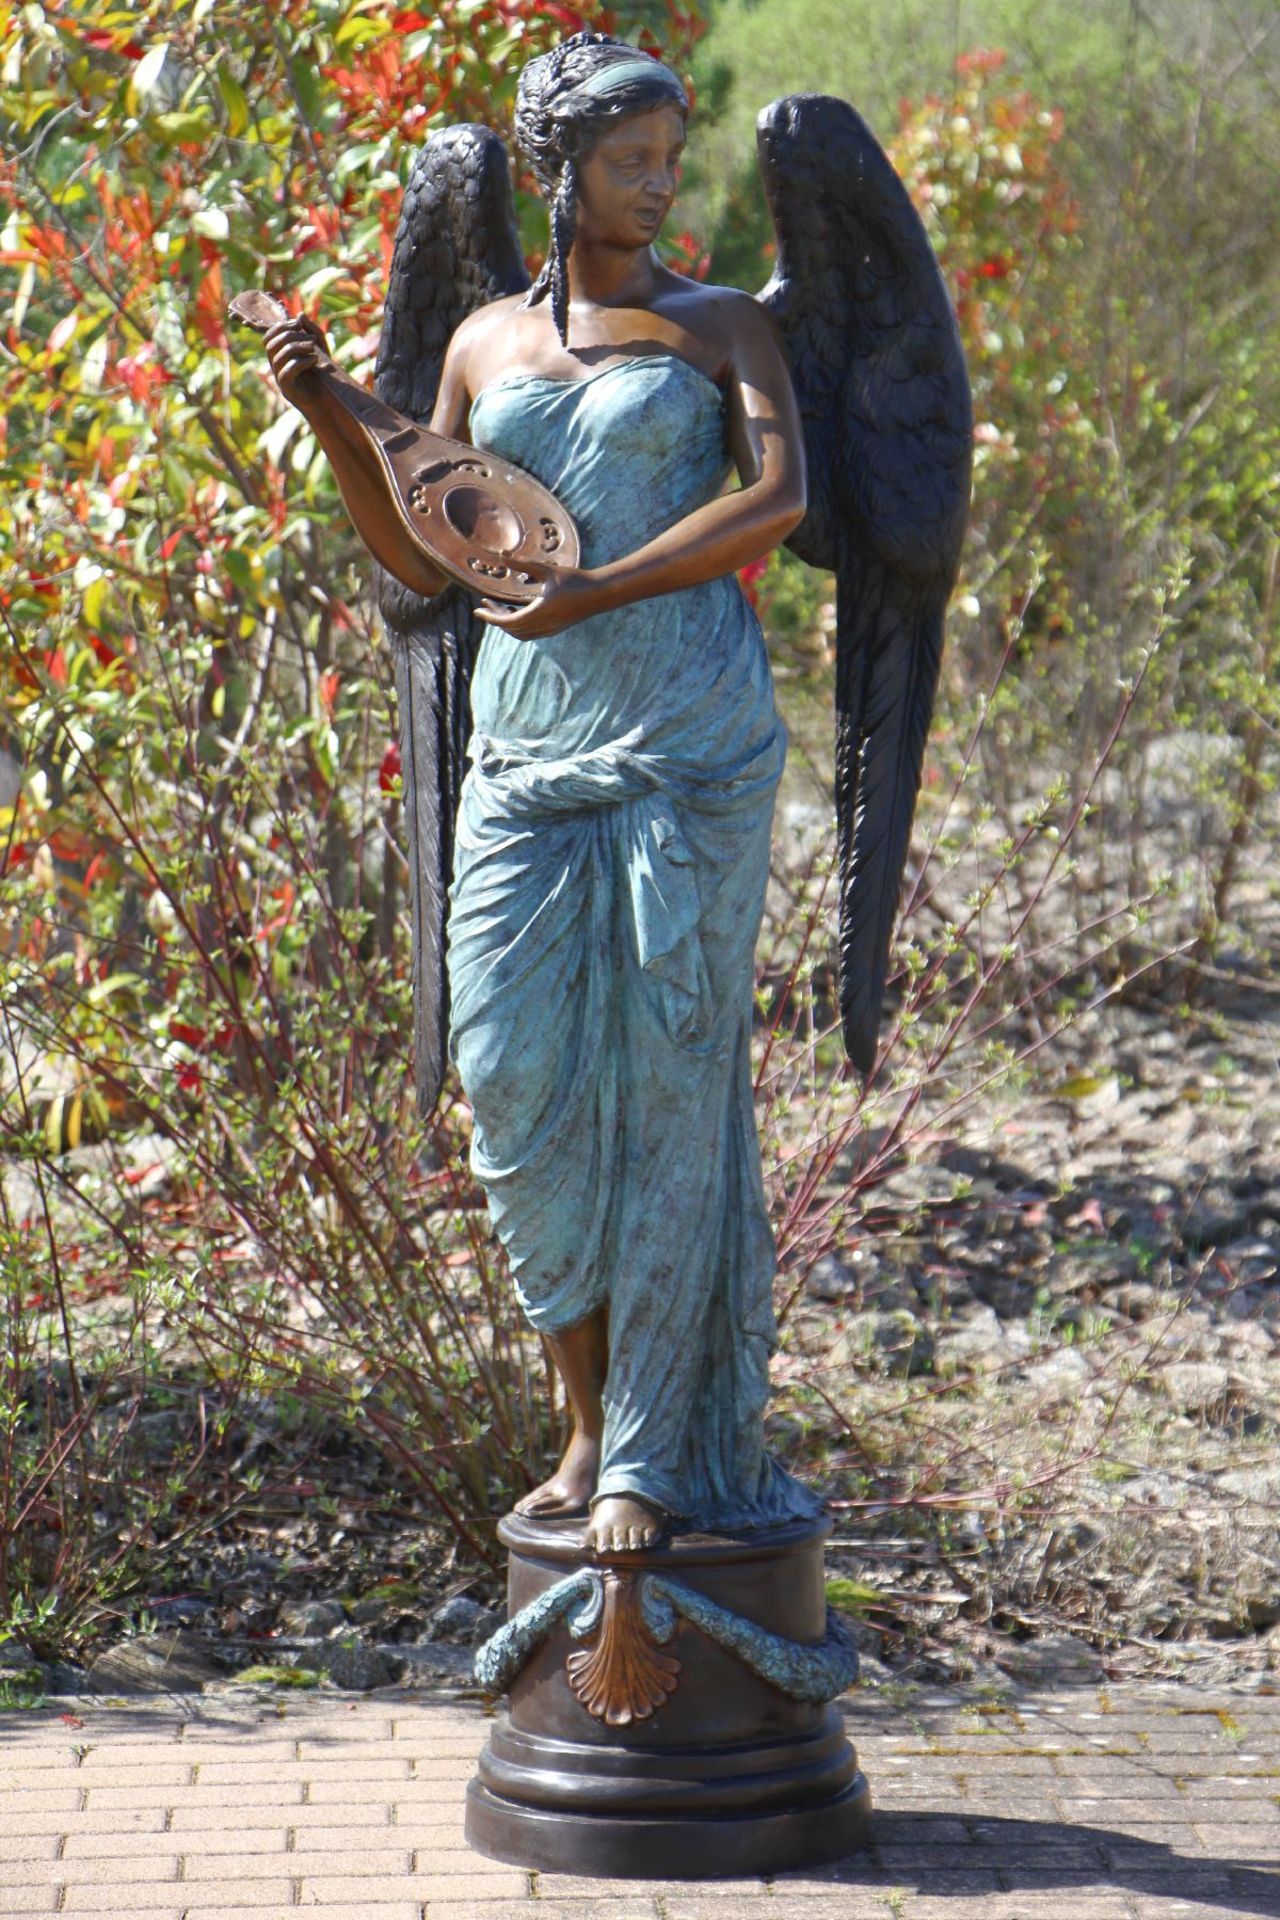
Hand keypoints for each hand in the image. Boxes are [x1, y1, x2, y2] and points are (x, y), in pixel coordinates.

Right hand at [263, 313, 330, 406]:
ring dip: (299, 347)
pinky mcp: (288, 390)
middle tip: (312, 340)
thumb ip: (311, 331)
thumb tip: (300, 315)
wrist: (328, 401)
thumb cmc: (322, 373)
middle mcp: (275, 367)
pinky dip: (303, 362)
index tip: (299, 324)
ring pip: (279, 356)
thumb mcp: (320, 347)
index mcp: (278, 355)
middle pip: (271, 344)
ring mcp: (279, 379)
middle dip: (291, 336)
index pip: (268, 336)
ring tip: (314, 349)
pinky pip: (288, 371)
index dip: (280, 326)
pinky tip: (316, 361)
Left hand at [475, 565, 612, 639]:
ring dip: (507, 623)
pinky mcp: (554, 629)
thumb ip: (522, 564)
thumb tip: (500, 555)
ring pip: (520, 634)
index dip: (489, 616)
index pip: (506, 621)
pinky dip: (518, 625)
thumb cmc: (575, 580)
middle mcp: (542, 626)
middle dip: (495, 618)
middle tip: (484, 603)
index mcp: (538, 613)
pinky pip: (530, 633)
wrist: (599, 595)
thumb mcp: (546, 570)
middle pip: (511, 629)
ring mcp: (549, 630)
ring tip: (499, 607)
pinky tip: (517, 610)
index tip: (477, 609)